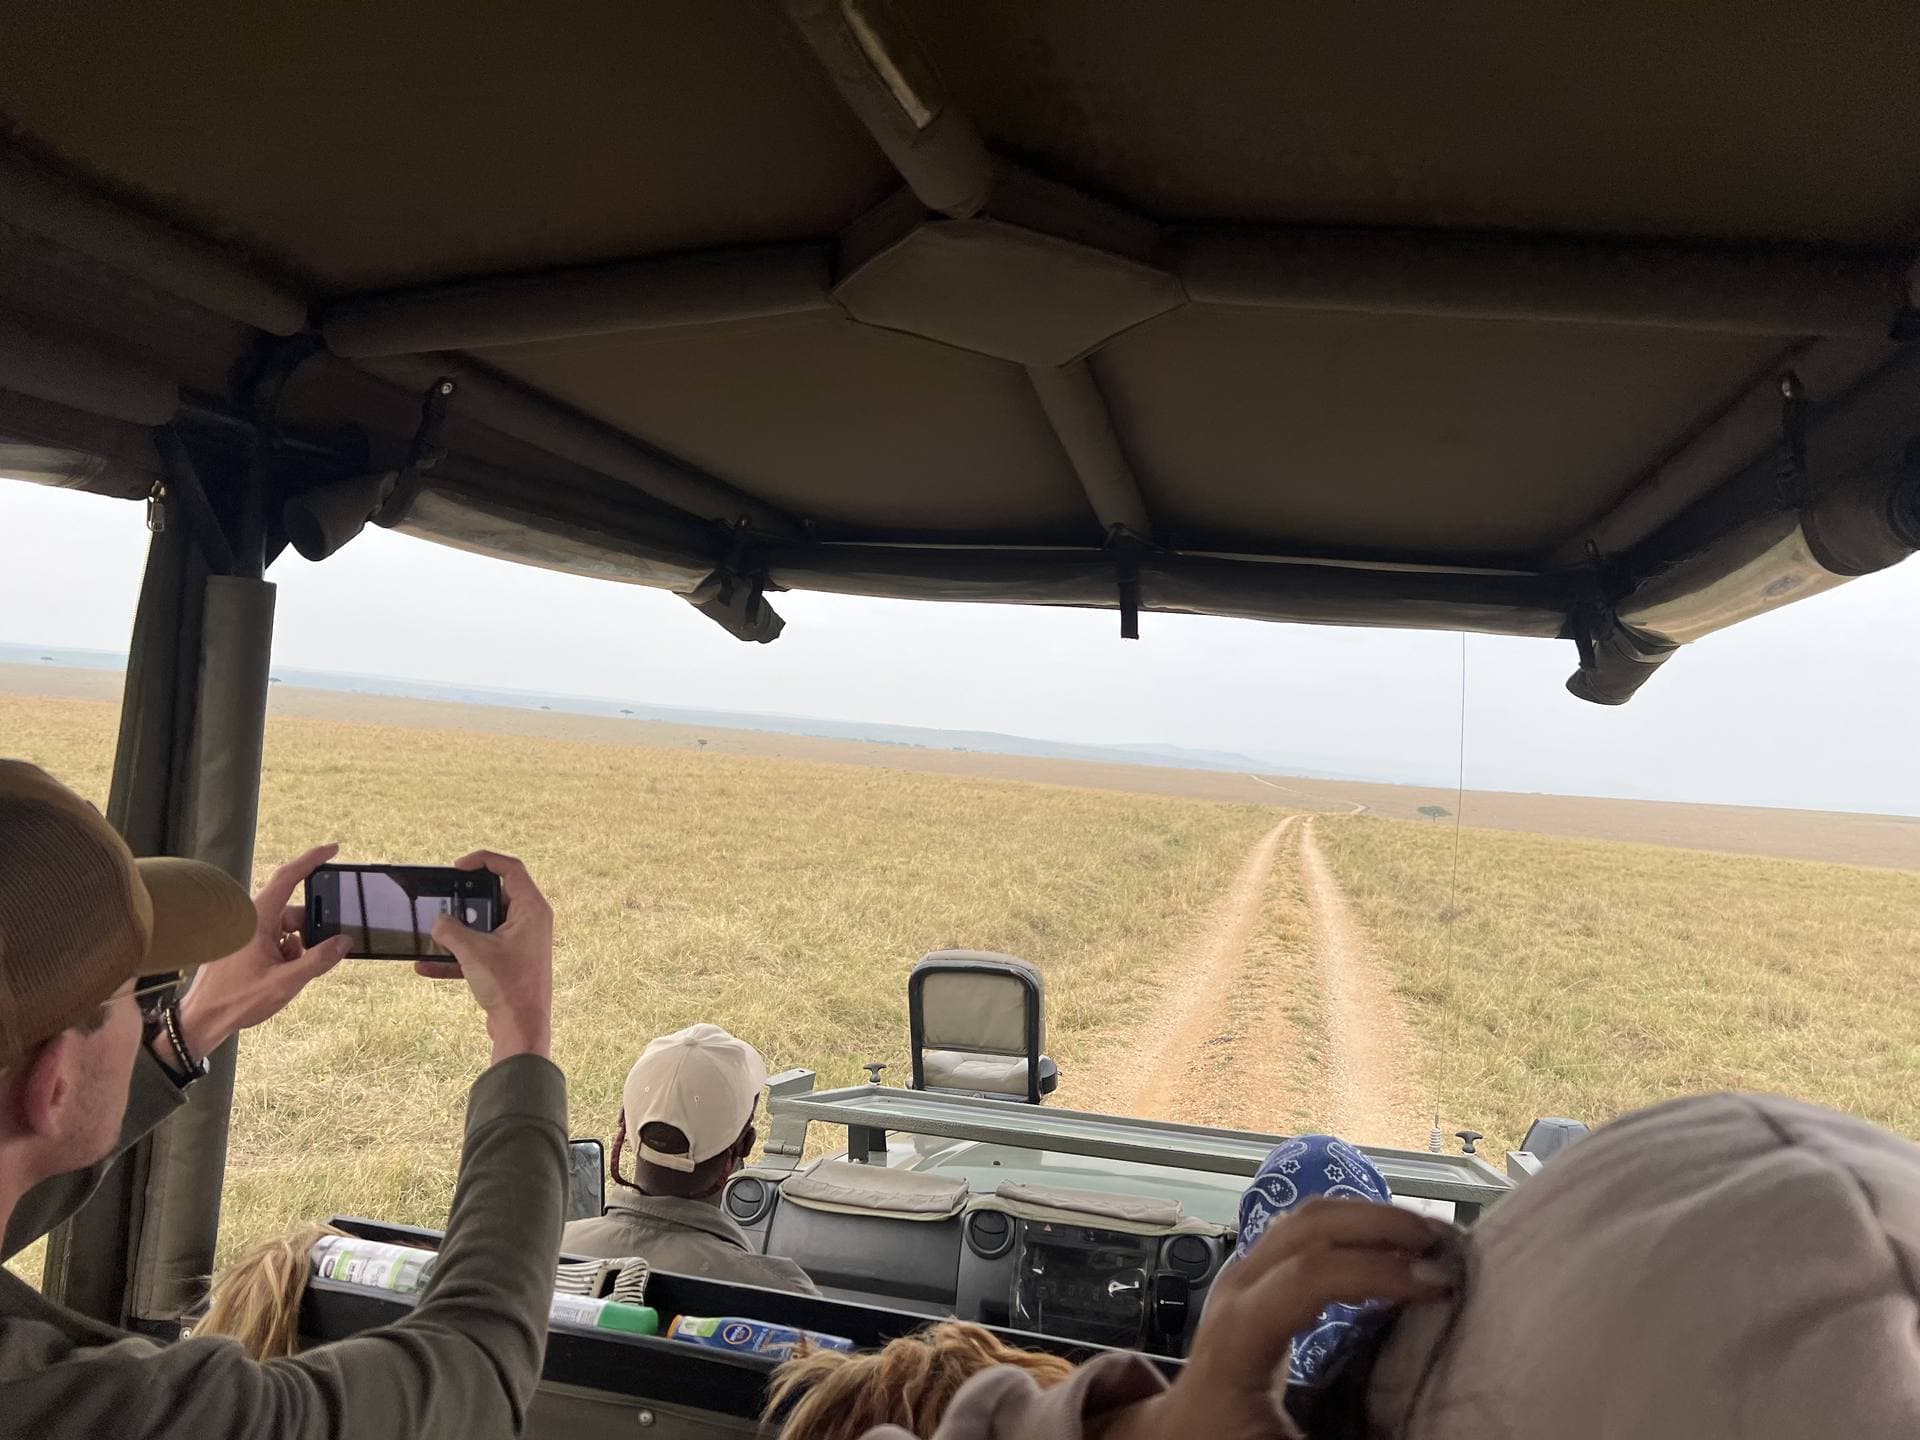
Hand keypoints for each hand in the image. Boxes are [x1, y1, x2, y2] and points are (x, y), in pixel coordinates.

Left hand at [174, 844, 350, 1059]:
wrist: (202, 1020)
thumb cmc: (236, 1000)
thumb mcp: (285, 983)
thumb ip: (318, 960)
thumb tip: (344, 941)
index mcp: (257, 919)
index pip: (288, 878)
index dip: (312, 860)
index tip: (333, 849)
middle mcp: (252, 921)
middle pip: (294, 912)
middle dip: (312, 931)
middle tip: (323, 951)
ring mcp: (249, 934)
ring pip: (288, 929)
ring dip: (299, 948)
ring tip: (294, 974)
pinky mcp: (246, 946)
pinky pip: (277, 941)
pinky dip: (288, 955)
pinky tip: (283, 976)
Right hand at [419, 850, 553, 1063]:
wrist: (521, 1028)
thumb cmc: (507, 986)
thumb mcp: (472, 952)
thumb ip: (450, 930)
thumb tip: (438, 922)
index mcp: (532, 909)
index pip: (511, 868)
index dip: (484, 860)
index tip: (457, 866)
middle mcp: (531, 922)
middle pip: (496, 895)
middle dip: (466, 897)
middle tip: (444, 896)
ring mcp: (521, 943)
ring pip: (485, 925)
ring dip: (459, 928)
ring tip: (432, 930)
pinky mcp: (510, 963)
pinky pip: (481, 950)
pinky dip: (458, 955)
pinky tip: (425, 965)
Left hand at [1102, 1200, 1458, 1439]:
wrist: (1181, 1435)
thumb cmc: (1229, 1439)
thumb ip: (1358, 1437)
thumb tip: (1428, 1418)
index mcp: (1239, 1334)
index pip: (1309, 1276)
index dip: (1378, 1272)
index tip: (1440, 1286)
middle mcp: (1237, 1289)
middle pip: (1309, 1226)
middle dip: (1382, 1224)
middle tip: (1446, 1244)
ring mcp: (1243, 1274)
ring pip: (1307, 1217)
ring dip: (1371, 1218)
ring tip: (1428, 1237)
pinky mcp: (1256, 1276)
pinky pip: (1306, 1232)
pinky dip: (1354, 1228)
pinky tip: (1392, 1247)